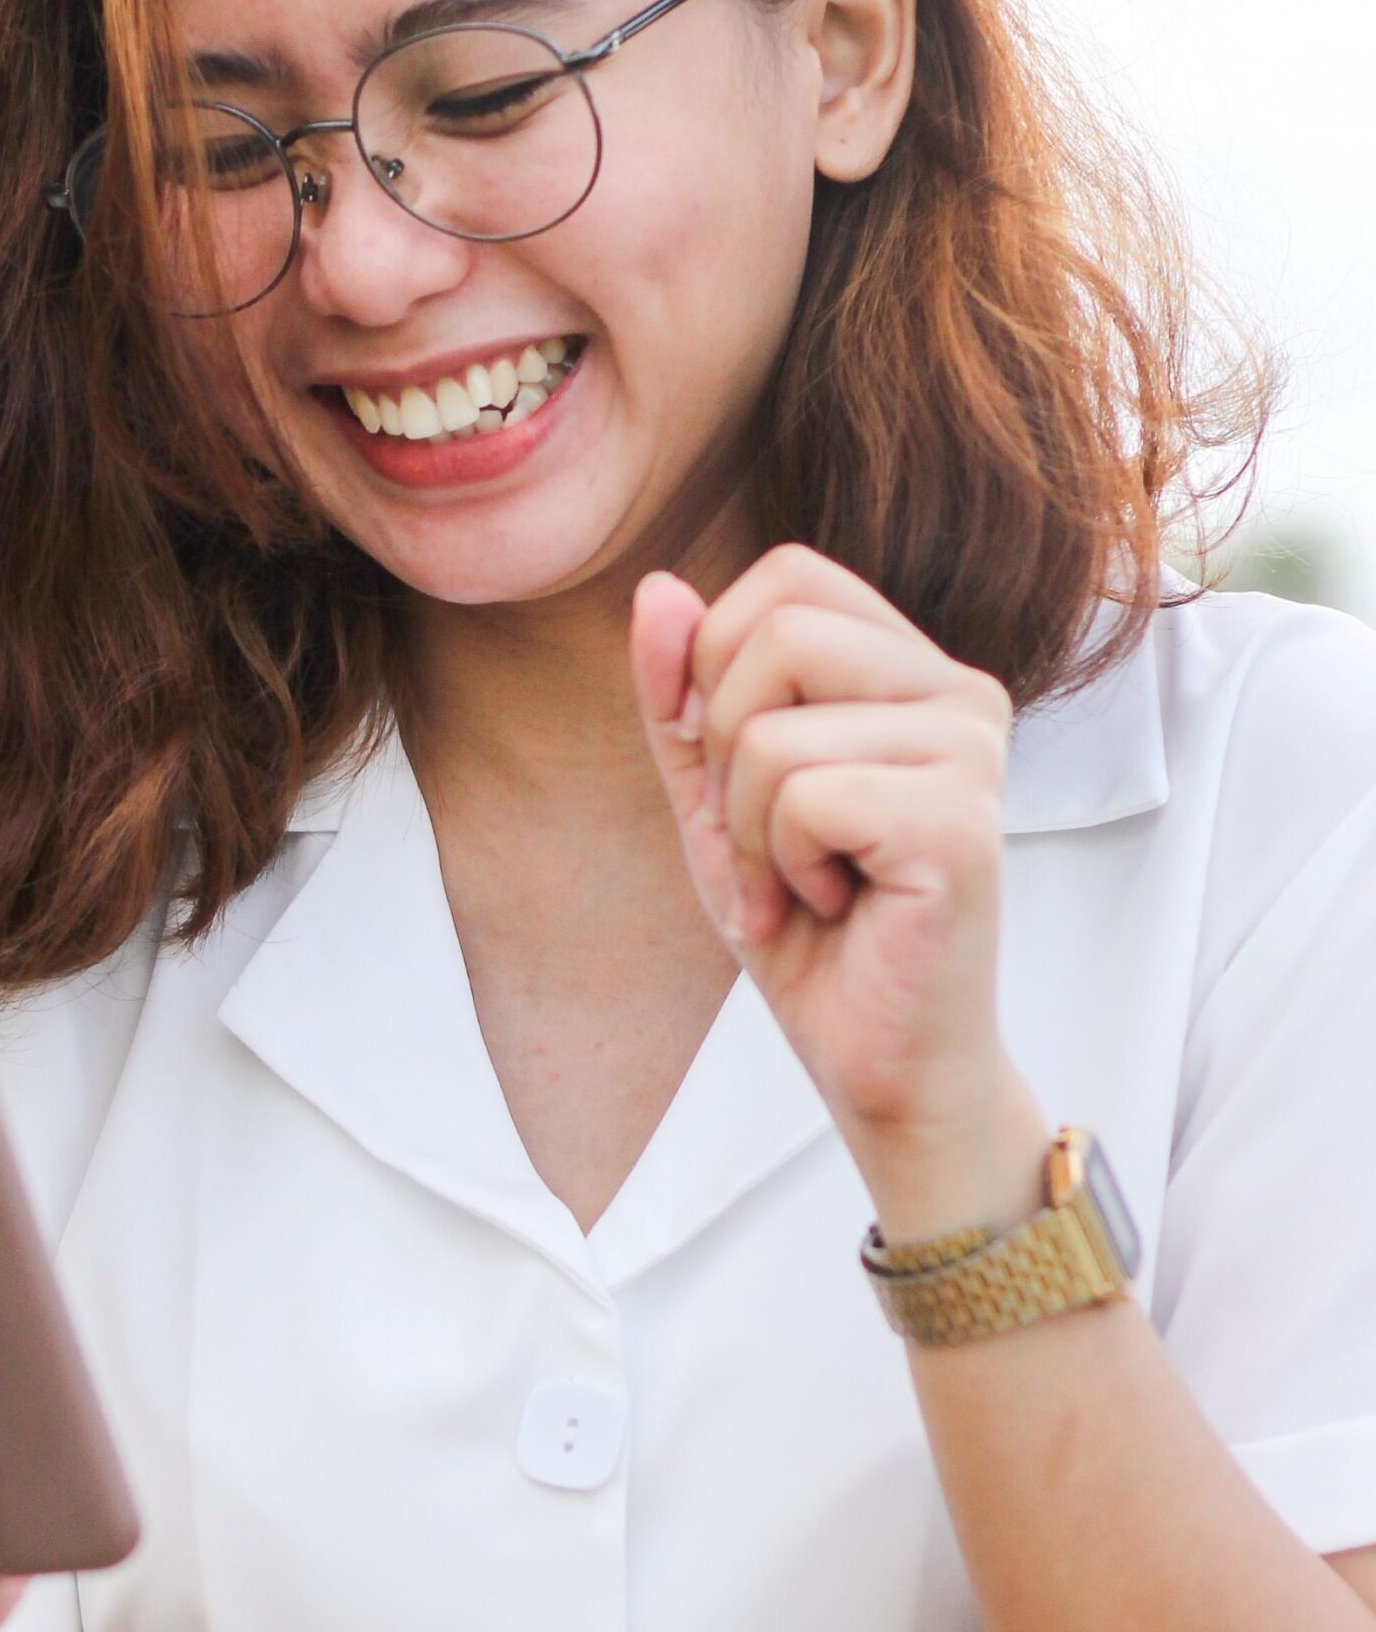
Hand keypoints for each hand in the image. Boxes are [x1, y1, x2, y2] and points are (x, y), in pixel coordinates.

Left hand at [629, 545, 1044, 1227]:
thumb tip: (657, 587)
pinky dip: (783, 866)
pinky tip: (837, 905)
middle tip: (769, 839)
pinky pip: (805, 797)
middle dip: (726, 751)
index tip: (734, 768)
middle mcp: (960, 690)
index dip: (718, 662)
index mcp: (910, 667)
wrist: (877, 1054)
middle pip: (776, 632)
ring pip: (776, 729)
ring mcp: (973, 750)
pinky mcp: (963, 821)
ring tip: (804, 882)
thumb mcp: (715, 794)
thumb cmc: (805, 922)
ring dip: (751, 828)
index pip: (788, 577)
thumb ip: (682, 694)